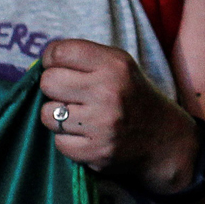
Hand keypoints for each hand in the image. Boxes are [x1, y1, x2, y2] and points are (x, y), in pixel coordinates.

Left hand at [39, 38, 200, 196]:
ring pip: (47, 114)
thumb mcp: (119, 66)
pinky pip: (58, 142)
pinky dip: (67, 140)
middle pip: (48, 82)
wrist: (163, 138)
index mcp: (114, 65)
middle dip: (54, 88)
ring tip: (78, 116)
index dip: (52, 59)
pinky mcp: (95, 151)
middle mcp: (108, 92)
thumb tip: (41, 62)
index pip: (60, 52)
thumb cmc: (132, 96)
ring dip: (58, 116)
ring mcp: (101, 124)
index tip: (60, 67)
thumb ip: (85, 59)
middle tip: (70, 93)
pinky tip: (85, 135)